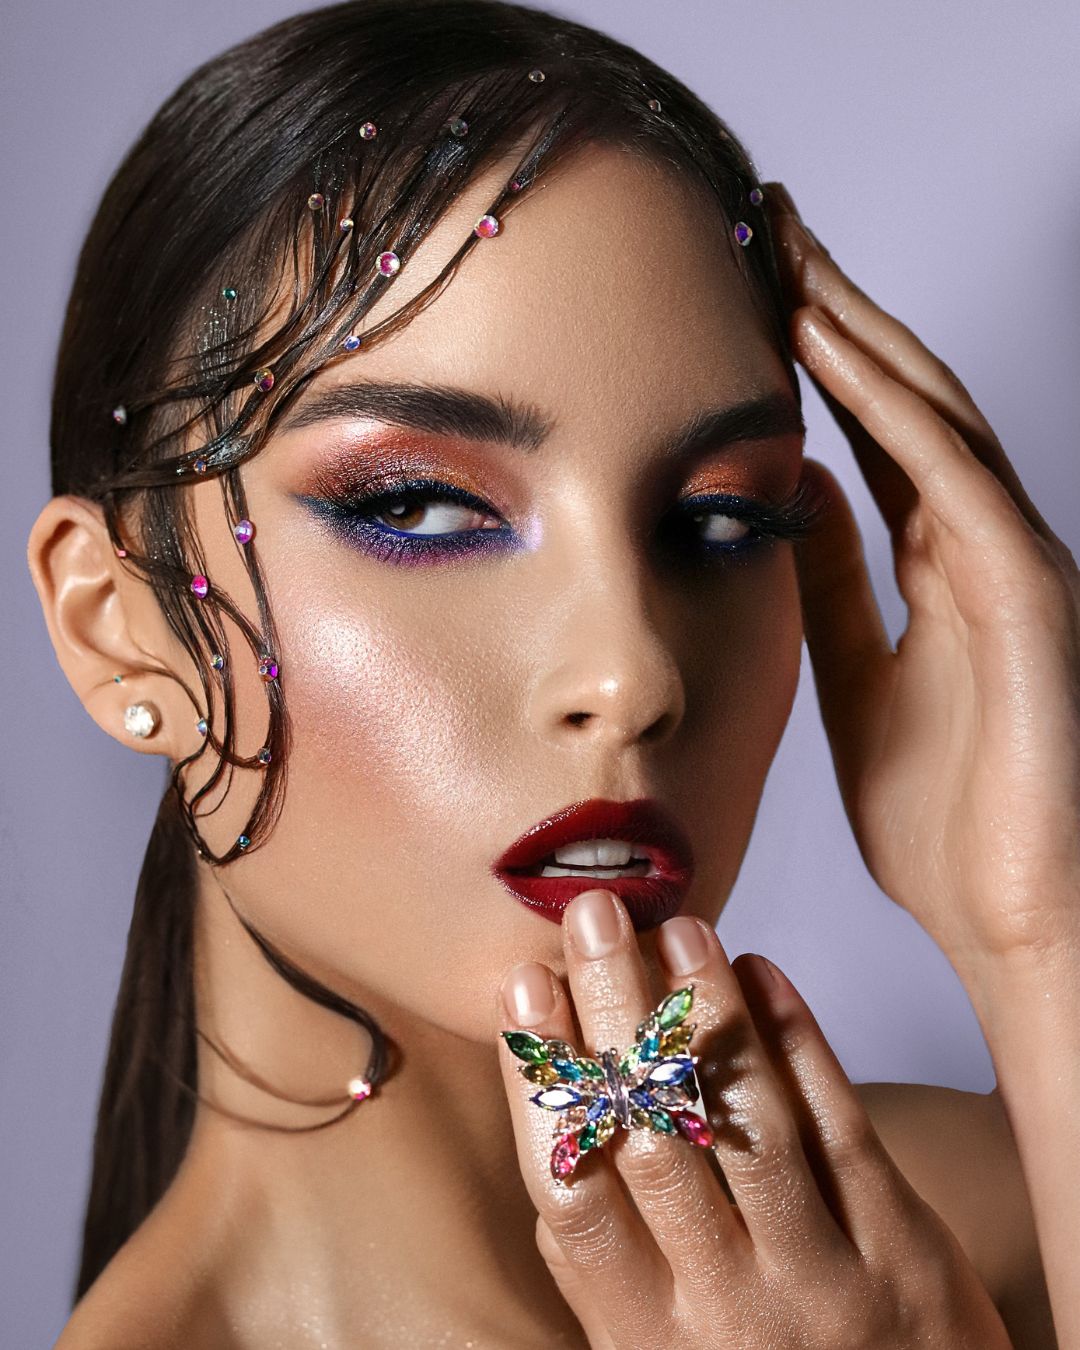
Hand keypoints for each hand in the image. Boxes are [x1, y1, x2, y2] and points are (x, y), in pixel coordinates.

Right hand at [496, 890, 1010, 1348]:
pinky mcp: (903, 1248)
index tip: (524, 986)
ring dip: (708, 1013)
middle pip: (654, 1138)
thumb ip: (602, 1271)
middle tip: (594, 918)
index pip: (574, 1190)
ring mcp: (822, 1278)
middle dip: (618, 1013)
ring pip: (749, 1120)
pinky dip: (799, 1039)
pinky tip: (761, 973)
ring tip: (680, 930)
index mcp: (647, 1338)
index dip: (543, 1081)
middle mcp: (729, 1311)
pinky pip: (841, 1123)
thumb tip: (548, 1130)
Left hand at [766, 182, 1079, 965]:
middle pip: (903, 396)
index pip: (875, 433)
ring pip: (932, 413)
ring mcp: (1014, 560)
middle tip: (765, 227)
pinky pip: (953, 478)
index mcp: (940, 566)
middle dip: (834, 307)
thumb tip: (792, 502)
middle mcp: (982, 543)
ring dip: (859, 327)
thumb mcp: (860, 679)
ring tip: (787, 253)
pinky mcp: (1027, 595)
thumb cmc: (944, 822)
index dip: (815, 358)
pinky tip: (832, 350)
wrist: (1016, 919)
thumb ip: (837, 590)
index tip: (747, 295)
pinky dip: (892, 408)